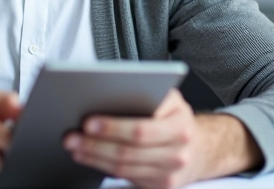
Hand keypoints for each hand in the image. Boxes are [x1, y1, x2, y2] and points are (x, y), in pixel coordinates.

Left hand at [63, 89, 261, 188]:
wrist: (202, 148)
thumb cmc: (176, 118)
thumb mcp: (170, 99)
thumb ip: (148, 95)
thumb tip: (109, 94)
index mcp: (179, 125)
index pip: (140, 129)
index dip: (112, 127)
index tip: (88, 122)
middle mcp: (177, 152)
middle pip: (127, 153)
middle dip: (94, 145)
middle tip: (71, 136)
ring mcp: (170, 174)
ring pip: (124, 169)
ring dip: (94, 158)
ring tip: (75, 147)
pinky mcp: (161, 188)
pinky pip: (128, 179)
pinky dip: (104, 169)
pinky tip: (90, 158)